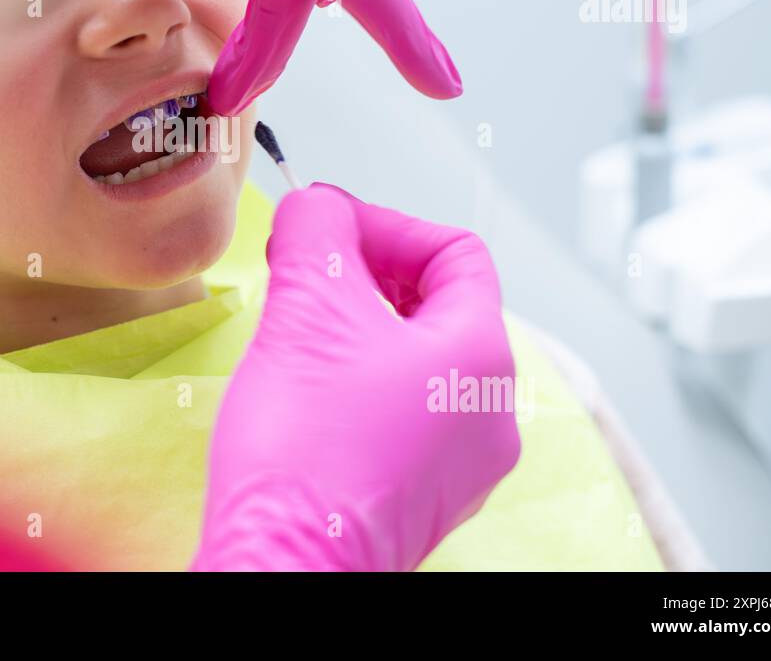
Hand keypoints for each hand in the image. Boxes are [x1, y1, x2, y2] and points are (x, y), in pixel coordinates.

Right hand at [193, 184, 520, 570]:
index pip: (455, 251)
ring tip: (299, 326)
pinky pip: (401, 413)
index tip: (324, 227)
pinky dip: (358, 380)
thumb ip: (315, 230)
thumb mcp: (304, 306)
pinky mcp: (420, 496)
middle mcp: (488, 413)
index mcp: (481, 357)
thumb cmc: (305, 447)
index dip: (386, 224)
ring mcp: (459, 464)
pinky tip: (308, 387)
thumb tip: (316, 205)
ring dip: (357, 325)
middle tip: (302, 271)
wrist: (283, 565)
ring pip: (415, 360)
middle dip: (366, 273)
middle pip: (436, 304)